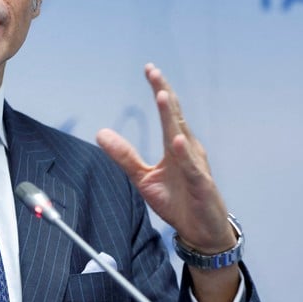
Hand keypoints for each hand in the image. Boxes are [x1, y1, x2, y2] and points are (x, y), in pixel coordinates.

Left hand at [96, 64, 234, 253]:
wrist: (201, 232)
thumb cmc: (178, 201)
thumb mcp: (144, 178)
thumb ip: (125, 156)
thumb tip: (101, 133)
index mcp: (176, 146)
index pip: (167, 113)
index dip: (159, 90)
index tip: (150, 70)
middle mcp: (188, 150)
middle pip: (175, 116)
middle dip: (164, 92)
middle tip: (154, 72)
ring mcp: (196, 166)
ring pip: (182, 136)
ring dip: (171, 116)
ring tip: (162, 96)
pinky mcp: (201, 185)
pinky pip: (191, 167)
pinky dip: (183, 153)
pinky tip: (176, 140)